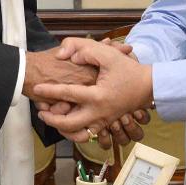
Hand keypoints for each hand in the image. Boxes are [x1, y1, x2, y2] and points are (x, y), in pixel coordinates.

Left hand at [34, 39, 153, 142]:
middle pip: (69, 124)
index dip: (50, 91)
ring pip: (77, 134)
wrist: (148, 86)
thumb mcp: (108, 54)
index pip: (68, 94)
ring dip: (62, 129)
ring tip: (52, 118)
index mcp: (98, 96)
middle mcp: (99, 112)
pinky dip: (74, 132)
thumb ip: (86, 50)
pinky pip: (86, 134)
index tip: (37, 87)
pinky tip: (66, 122)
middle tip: (41, 111)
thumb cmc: (128, 69)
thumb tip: (67, 56)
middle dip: (51, 119)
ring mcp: (103, 121)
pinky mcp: (105, 124)